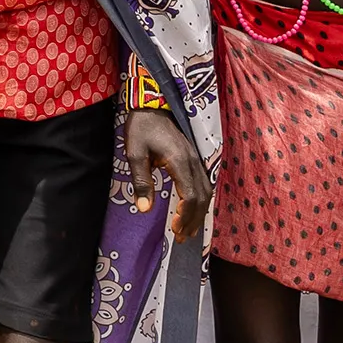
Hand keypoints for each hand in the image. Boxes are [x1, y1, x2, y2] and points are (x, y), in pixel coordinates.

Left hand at [123, 94, 207, 241]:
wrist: (152, 105)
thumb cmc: (141, 128)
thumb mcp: (135, 154)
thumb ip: (141, 181)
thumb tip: (144, 210)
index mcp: (180, 161)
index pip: (190, 196)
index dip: (184, 216)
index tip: (174, 229)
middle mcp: (193, 162)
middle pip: (202, 197)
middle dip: (193, 220)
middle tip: (181, 237)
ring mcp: (197, 159)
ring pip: (207, 191)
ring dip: (199, 212)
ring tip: (187, 230)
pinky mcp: (195, 159)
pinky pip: (205, 184)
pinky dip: (201, 201)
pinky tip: (192, 210)